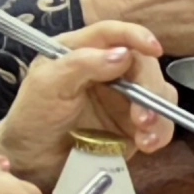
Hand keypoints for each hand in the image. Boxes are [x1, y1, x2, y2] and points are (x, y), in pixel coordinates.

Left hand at [0, 21, 175, 182]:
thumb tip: (122, 53)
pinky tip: (147, 144)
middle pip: (143, 65)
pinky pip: (160, 121)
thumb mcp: (46, 85)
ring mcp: (123, 96)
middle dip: (149, 88)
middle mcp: (107, 68)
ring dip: (158, 113)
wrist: (33, 159)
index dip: (135, 36)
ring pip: (159, 93)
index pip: (112, 33)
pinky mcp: (134, 123)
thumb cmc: (33, 116)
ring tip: (144, 135)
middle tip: (142, 116)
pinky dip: (160, 131)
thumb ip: (80, 64)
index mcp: (80, 50)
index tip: (154, 49)